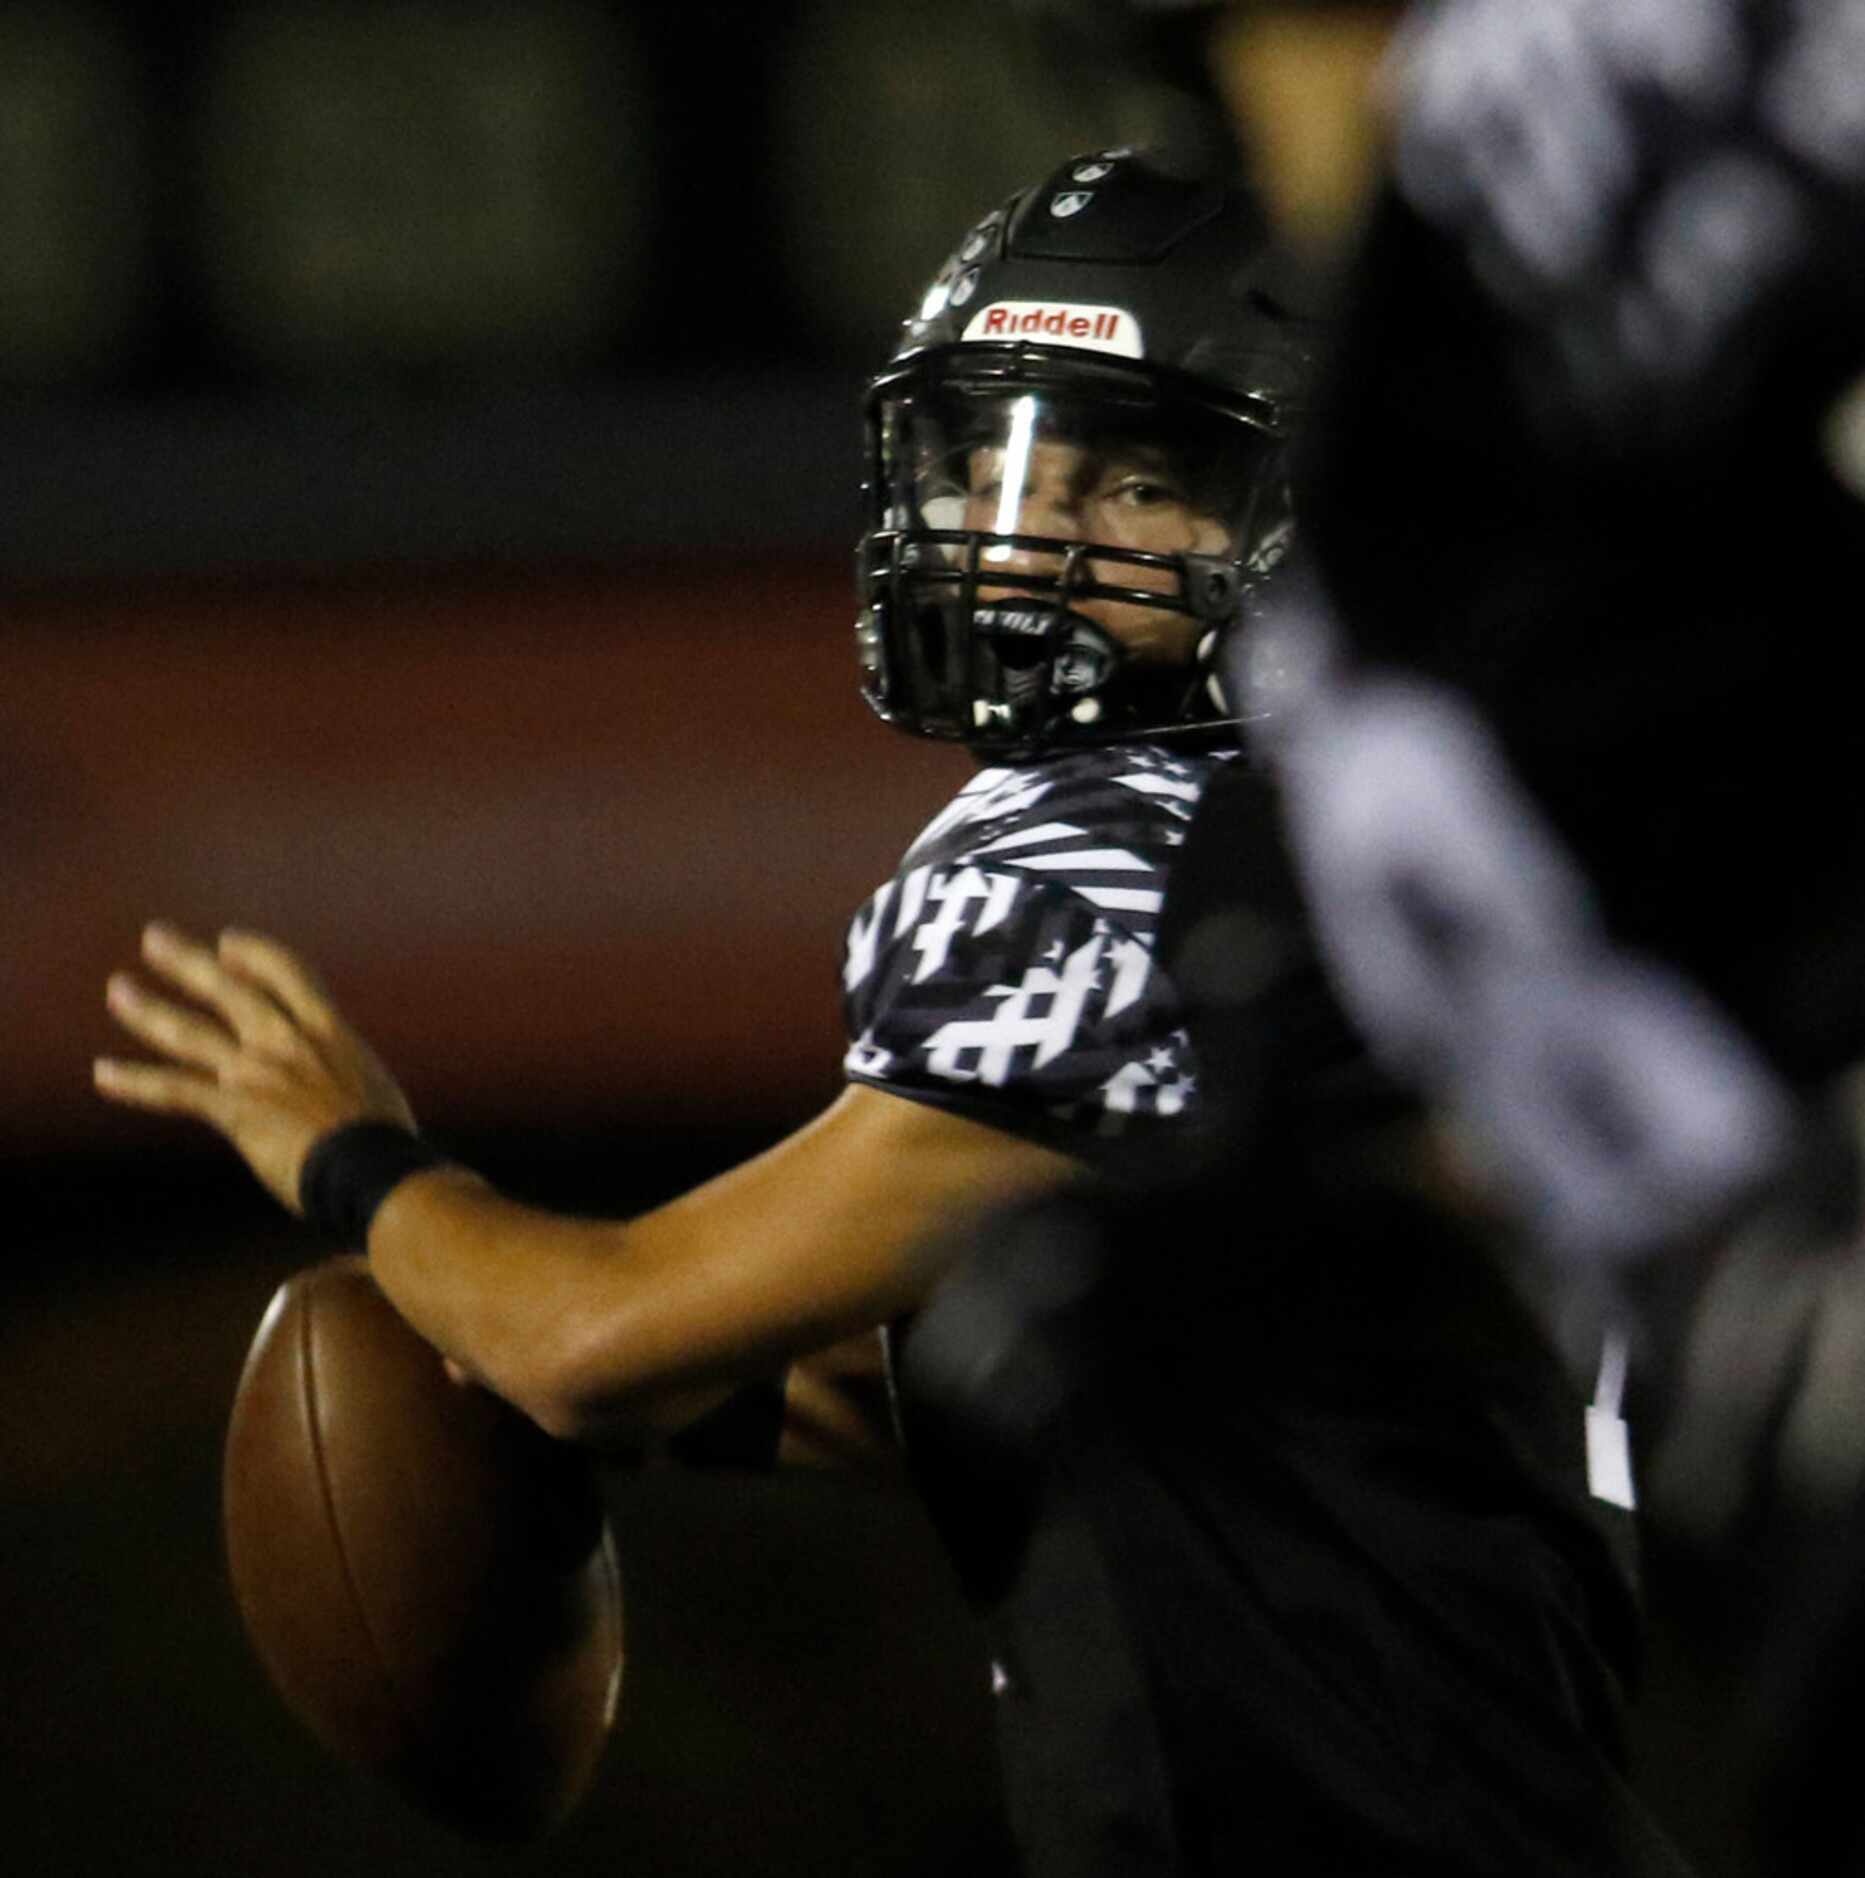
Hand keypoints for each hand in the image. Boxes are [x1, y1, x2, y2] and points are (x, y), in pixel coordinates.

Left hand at [95, 923, 416, 1215]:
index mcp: (328, 1030)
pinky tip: (103, 1073)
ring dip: (149, 1010)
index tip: (226, 944)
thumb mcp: (370, 1082)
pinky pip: (174, 1090)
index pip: (287, 973)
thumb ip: (339, 1069)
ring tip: (119, 989)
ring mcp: (256, 1073)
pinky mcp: (234, 1109)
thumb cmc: (384, 1138)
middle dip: (189, 961)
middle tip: (155, 938)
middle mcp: (287, 1041)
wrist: (373, 1167)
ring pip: (191, 1031)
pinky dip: (136, 1082)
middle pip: (229, 987)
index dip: (253, 953)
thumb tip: (334, 1078)